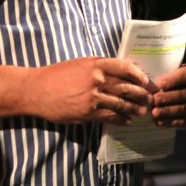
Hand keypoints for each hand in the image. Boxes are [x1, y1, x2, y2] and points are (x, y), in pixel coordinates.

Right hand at [28, 57, 151, 124]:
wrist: (35, 90)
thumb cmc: (57, 75)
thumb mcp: (80, 64)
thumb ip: (100, 66)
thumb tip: (123, 71)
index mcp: (96, 65)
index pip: (126, 68)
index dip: (139, 76)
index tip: (146, 82)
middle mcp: (97, 80)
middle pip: (127, 87)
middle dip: (142, 94)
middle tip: (150, 99)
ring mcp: (92, 97)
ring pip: (121, 103)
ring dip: (134, 109)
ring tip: (142, 112)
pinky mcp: (87, 113)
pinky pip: (109, 116)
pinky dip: (121, 119)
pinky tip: (127, 121)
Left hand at [151, 64, 185, 126]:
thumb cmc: (176, 80)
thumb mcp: (174, 72)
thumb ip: (165, 73)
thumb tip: (149, 80)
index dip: (174, 80)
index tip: (160, 84)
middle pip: (185, 93)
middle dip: (169, 97)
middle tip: (155, 99)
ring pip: (184, 108)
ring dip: (168, 111)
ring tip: (154, 112)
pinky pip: (183, 121)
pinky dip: (170, 122)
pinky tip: (158, 121)